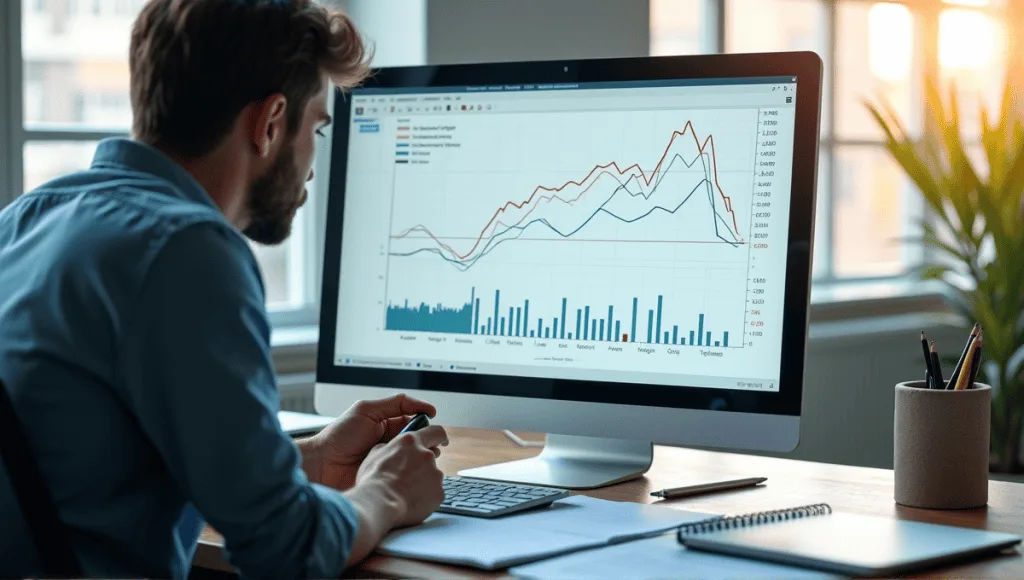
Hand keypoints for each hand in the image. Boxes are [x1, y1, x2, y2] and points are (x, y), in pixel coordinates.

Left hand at [301, 393, 439, 489]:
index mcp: (385, 424)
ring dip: (421, 455)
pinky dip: (412, 470)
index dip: (424, 421)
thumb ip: (394, 403)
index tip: (433, 422)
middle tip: (428, 443)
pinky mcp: (386, 476)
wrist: (323, 465)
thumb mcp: (366, 410)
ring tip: (421, 455)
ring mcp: (388, 460)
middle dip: (426, 440)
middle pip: (417, 439)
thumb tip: (422, 406)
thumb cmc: (339, 436)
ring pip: (414, 456)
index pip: (413, 420)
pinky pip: (405, 472)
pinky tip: (412, 469)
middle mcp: (389, 442)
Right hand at [343, 426, 447, 564]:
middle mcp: (426, 455)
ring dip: (423, 481)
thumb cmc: (373, 480)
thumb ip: (389, 448)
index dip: (438, 436)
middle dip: (423, 464)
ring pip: (432, 476)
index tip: (440, 441)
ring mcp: (435, 474)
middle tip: (409, 475)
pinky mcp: (439, 493)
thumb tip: (392, 449)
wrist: (379, 504)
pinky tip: (411, 502)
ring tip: (405, 493)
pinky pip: (434, 493)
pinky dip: (425, 497)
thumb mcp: (375, 455)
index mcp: (411, 442)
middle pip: (431, 457)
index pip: (435, 432)